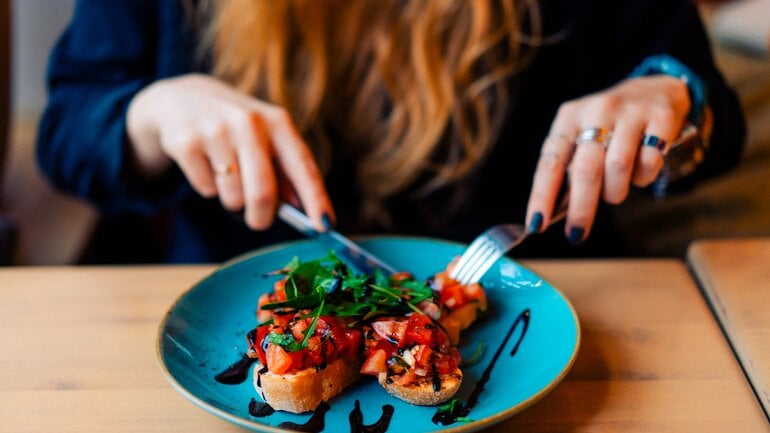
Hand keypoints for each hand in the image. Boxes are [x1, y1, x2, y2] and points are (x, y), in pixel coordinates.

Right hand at [126, 74, 332, 230]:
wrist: (182, 99)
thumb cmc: (236, 127)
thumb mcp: (265, 138)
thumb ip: (284, 170)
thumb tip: (301, 208)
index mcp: (277, 122)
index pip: (303, 167)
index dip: (316, 199)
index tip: (326, 225)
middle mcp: (249, 123)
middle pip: (263, 193)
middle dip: (262, 217)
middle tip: (258, 221)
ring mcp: (216, 131)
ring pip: (233, 197)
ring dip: (232, 198)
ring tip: (226, 175)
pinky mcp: (187, 142)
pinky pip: (206, 189)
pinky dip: (208, 187)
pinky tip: (205, 164)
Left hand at [525, 75, 689, 243]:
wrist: (656, 88)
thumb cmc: (609, 125)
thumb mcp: (582, 136)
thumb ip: (569, 167)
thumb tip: (555, 212)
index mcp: (569, 117)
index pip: (550, 161)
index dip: (542, 195)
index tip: (536, 223)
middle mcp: (597, 110)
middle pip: (585, 169)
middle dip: (580, 208)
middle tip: (576, 233)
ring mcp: (630, 112)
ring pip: (618, 167)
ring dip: (614, 192)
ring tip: (614, 192)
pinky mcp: (661, 117)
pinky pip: (650, 161)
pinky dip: (643, 177)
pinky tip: (640, 172)